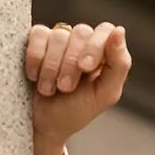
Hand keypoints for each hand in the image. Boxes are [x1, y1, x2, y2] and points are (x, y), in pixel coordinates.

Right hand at [25, 22, 131, 154]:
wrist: (44, 123)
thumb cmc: (77, 110)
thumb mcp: (104, 94)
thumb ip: (119, 64)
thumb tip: (119, 30)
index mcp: (105, 54)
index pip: (106, 31)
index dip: (95, 46)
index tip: (85, 67)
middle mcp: (84, 42)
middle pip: (81, 32)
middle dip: (71, 64)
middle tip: (65, 88)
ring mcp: (60, 39)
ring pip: (58, 36)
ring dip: (52, 66)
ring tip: (49, 89)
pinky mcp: (36, 40)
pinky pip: (37, 34)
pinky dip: (36, 58)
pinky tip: (35, 76)